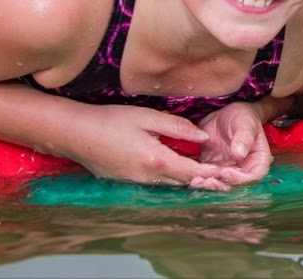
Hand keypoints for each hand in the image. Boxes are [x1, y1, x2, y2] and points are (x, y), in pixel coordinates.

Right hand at [70, 104, 245, 189]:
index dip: (211, 173)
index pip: (191, 172)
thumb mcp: (146, 117)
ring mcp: (135, 182)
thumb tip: (203, 135)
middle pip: (182, 182)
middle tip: (223, 175)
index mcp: (155, 160)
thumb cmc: (109, 120)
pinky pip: (154, 181)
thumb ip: (176, 126)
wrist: (74, 134)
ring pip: (168, 184)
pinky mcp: (125, 181)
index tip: (228, 171)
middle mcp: (147, 177)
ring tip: (206, 172)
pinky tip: (175, 166)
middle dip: (202, 179)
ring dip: (186, 179)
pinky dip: (169, 176)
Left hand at [196, 102, 272, 186]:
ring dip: (208, 185)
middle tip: (207, 181)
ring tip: (196, 181)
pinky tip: (191, 178)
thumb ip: (244, 137)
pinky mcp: (213, 168)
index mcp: (257, 160)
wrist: (226, 114)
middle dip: (220, 185)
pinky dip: (200, 179)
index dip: (240, 179)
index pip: (253, 176)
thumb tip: (239, 154)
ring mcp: (228, 170)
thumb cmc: (243, 117)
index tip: (225, 172)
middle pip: (234, 184)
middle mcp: (244, 169)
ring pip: (220, 184)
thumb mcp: (245, 123)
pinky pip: (207, 177)